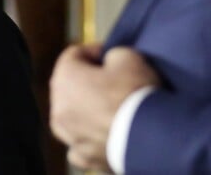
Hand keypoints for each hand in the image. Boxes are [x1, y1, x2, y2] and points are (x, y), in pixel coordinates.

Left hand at [50, 44, 160, 171]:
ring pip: (74, 117)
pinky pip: (84, 144)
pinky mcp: (84, 159)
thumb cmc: (135, 91)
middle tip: (114, 81)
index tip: (111, 55)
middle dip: (89, 81)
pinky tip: (109, 134)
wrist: (153, 139)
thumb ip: (111, 54)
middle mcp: (58, 107)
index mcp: (63, 77)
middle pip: (71, 86)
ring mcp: (69, 136)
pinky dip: (94, 139)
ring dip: (88, 111)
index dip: (94, 52)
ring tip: (113, 109)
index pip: (74, 55)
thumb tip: (111, 63)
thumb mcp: (127, 56)